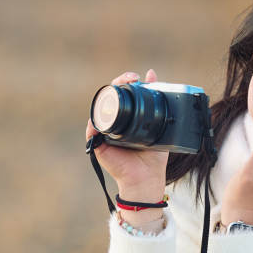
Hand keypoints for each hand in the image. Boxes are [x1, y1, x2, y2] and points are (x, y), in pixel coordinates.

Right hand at [86, 69, 168, 223]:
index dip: (125, 81)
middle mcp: (113, 123)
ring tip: (116, 91)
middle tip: (129, 79)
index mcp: (126, 118)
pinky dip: (94, 124)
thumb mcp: (159, 125)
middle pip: (109, 98)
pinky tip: (101, 117)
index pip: (121, 94)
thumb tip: (153, 74)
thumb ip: (158, 103)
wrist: (147, 178)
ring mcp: (104, 133)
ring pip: (99, 111)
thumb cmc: (153, 156)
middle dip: (116, 85)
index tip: (136, 77)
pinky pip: (92, 130)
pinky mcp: (98, 145)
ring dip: (105, 99)